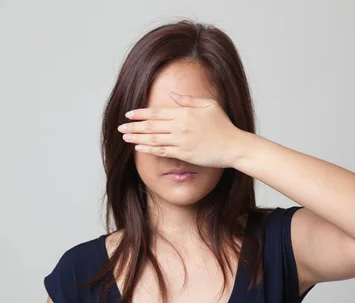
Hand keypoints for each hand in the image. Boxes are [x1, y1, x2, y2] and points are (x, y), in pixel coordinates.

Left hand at [117, 92, 245, 167]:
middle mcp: (180, 126)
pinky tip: (139, 149)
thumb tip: (172, 96)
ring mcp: (181, 141)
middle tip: (120, 127)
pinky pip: (162, 151)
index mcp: (184, 113)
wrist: (233, 146)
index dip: (140, 113)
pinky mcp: (183, 154)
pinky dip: (149, 150)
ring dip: (137, 138)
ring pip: (153, 139)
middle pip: (151, 126)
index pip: (156, 112)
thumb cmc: (223, 125)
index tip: (128, 114)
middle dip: (134, 126)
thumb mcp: (209, 105)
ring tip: (125, 138)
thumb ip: (189, 100)